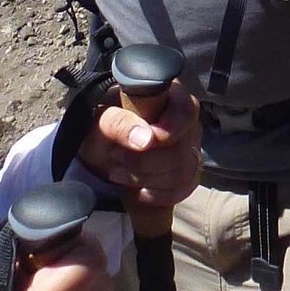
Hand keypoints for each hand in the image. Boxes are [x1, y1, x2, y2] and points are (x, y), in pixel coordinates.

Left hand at [76, 83, 201, 215]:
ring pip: (182, 171)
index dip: (171, 127)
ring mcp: (189, 149)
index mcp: (167, 97)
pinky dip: (157, 194)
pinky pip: (182, 189)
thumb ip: (119, 123)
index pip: (186, 109)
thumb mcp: (101, 121)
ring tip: (118, 171)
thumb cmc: (102, 129)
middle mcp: (185, 122)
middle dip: (145, 160)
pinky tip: (138, 188)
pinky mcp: (187, 175)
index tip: (147, 139)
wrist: (100, 156)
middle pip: (183, 147)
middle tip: (116, 156)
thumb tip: (146, 139)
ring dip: (146, 177)